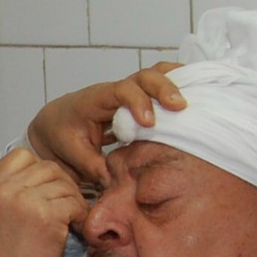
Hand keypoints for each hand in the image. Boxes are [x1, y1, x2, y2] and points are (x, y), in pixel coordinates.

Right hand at [0, 148, 86, 256]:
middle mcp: (3, 190)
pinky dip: (81, 216)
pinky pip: (75, 203)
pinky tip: (76, 229)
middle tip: (66, 205)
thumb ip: (6, 194)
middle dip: (61, 185)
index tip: (45, 189)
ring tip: (71, 220)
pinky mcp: (46, 215)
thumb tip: (37, 178)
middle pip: (46, 167)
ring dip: (73, 201)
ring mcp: (24, 200)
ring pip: (63, 184)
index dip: (39, 170)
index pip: (20, 156)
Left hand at [28, 63, 185, 185]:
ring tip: (201, 92)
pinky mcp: (138, 99)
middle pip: (144, 76)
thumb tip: (113, 180)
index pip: (121, 91)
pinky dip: (178, 87)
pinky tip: (198, 95)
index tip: (149, 122)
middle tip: (182, 107)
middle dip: (164, 88)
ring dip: (177, 82)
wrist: (54, 122)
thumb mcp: (70, 152)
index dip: (138, 103)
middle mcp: (115, 91)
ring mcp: (128, 93)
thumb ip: (90, 165)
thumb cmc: (60, 135)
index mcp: (96, 99)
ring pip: (156, 75)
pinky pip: (159, 87)